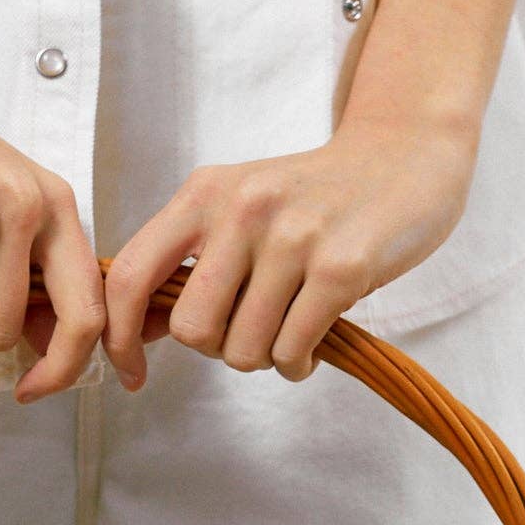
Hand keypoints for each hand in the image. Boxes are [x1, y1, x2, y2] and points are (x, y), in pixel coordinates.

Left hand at [102, 113, 479, 386]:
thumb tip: (135, 330)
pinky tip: (311, 342)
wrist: (406, 154)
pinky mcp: (341, 267)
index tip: (131, 371)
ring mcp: (293, 237)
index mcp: (204, 193)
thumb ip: (188, 263)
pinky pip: (292, 350)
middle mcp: (243, 209)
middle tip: (250, 331)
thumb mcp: (239, 209)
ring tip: (289, 329)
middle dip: (218, 348)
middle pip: (193, 329)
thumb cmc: (315, 196)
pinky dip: (297, 364)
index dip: (119, 336)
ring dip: (266, 357)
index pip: (133, 274)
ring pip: (245, 349)